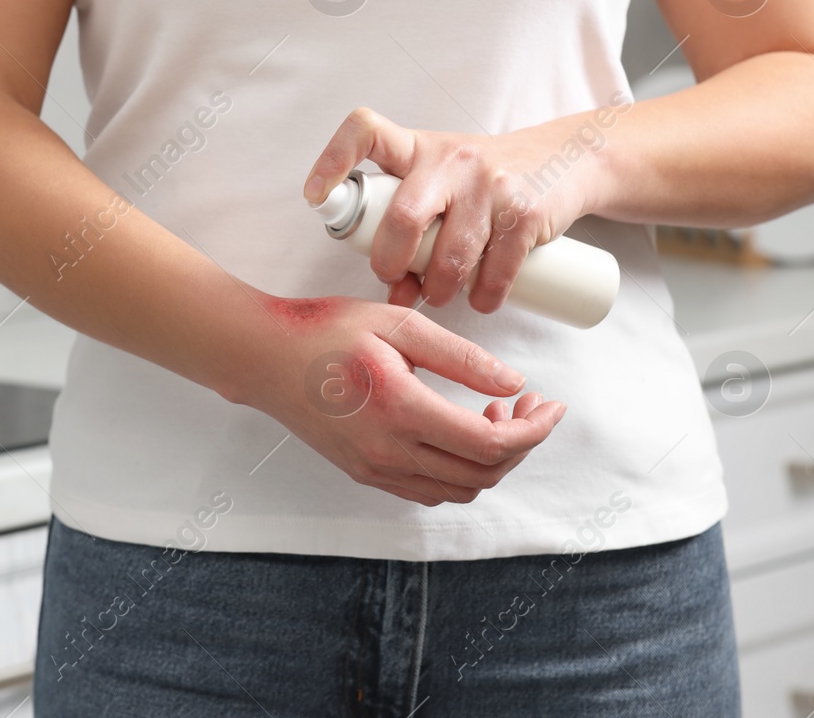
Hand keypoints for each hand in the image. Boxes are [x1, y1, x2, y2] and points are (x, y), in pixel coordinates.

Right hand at [236, 293, 565, 505]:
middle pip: (483, 474)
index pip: (491, 444)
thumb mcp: (396, 324)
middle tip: (529, 406)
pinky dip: (459, 470)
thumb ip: (459, 356)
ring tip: (496, 415)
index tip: (551, 405)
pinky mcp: (365, 473)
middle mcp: (389, 452)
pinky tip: (459, 432)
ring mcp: (375, 469)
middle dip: (521, 444)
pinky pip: (429, 490)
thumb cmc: (323, 331)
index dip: (534, 430)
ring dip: (491, 460)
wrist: (262, 358)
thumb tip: (512, 382)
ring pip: (459, 489)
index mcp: (401, 411)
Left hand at [303, 108, 609, 314]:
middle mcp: (450, 160)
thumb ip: (411, 231)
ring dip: (441, 291)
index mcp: (417, 147)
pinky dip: (484, 298)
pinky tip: (482, 301)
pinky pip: (495, 271)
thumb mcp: (440, 183)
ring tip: (441, 296)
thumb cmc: (482, 181)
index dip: (332, 159)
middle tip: (395, 280)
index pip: (365, 131)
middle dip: (391, 263)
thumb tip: (393, 296)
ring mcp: (490, 184)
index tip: (315, 195)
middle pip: (403, 217)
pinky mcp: (526, 212)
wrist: (566, 158)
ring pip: (451, 256)